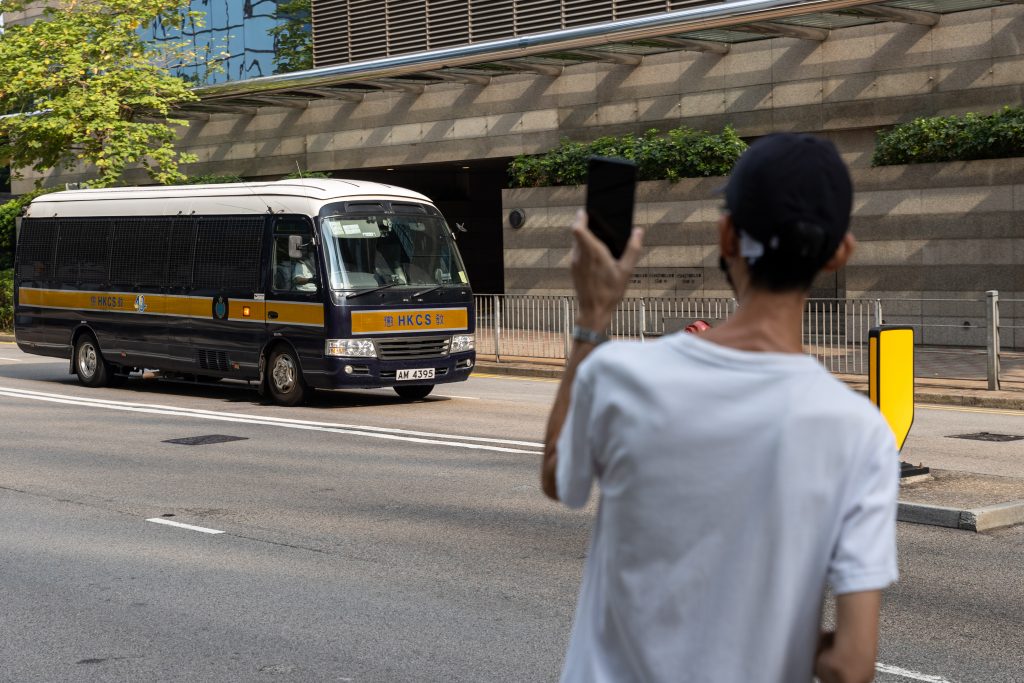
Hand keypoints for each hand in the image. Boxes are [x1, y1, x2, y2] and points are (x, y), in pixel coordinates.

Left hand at [570, 209, 643, 330]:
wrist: (593, 312)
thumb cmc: (610, 292)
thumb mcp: (626, 271)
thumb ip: (633, 249)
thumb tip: (639, 231)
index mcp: (592, 253)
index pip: (578, 229)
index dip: (580, 218)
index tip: (586, 211)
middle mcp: (580, 256)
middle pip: (577, 233)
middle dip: (585, 225)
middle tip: (595, 219)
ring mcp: (574, 263)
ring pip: (576, 243)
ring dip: (585, 237)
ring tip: (599, 236)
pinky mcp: (573, 269)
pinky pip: (576, 253)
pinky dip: (584, 248)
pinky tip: (596, 254)